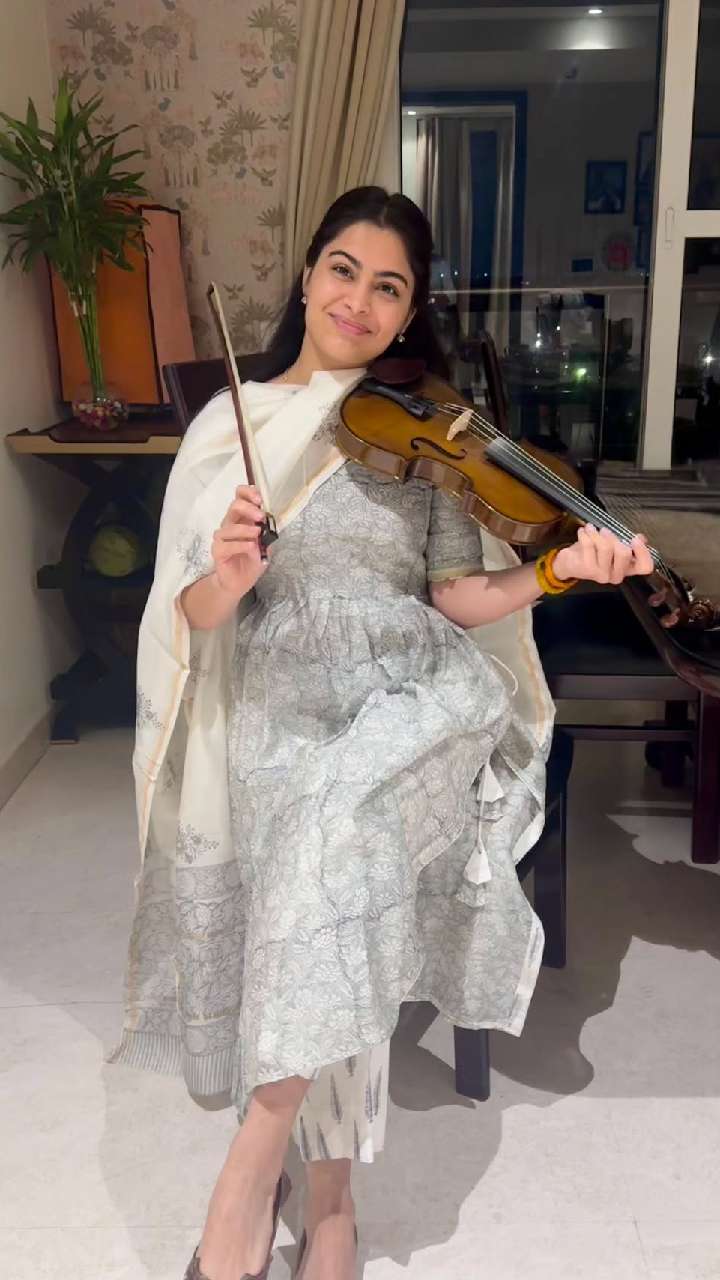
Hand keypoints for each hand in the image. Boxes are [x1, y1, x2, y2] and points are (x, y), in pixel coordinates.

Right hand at [211, 484, 272, 598]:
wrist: (241, 582)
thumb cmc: (252, 560)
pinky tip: (250, 547)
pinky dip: (240, 544)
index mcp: (242, 518)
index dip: (248, 493)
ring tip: (257, 534)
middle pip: (234, 506)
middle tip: (261, 516)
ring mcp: (222, 538)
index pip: (239, 496)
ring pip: (229, 527)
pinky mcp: (218, 551)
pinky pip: (226, 545)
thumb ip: (267, 532)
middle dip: (248, 508)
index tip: (259, 499)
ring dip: (245, 529)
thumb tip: (270, 522)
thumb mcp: (266, 545)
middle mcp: (230, 524)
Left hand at [552, 524, 653, 584]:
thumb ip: (628, 542)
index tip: (635, 538)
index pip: (645, 567)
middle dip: (614, 537)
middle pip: (624, 553)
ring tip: (591, 528)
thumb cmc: (593, 554)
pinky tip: (583, 531)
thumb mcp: (612, 547)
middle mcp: (616, 575)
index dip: (643, 552)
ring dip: (597, 533)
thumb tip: (642, 538)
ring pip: (606, 547)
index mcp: (627, 569)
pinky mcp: (587, 569)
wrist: (569, 564)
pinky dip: (586, 534)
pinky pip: (589, 545)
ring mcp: (601, 574)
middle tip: (605, 531)